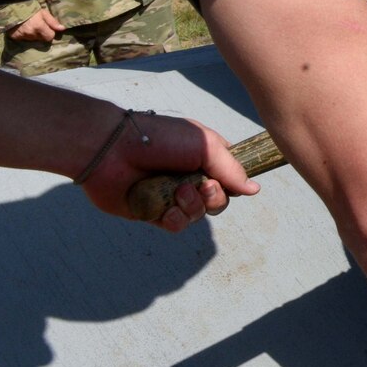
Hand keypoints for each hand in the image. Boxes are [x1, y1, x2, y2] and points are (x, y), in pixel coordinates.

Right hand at [9, 8, 64, 42]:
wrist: (11, 8)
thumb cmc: (30, 9)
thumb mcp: (43, 12)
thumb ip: (52, 22)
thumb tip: (62, 29)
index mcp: (39, 27)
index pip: (50, 37)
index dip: (50, 33)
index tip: (48, 29)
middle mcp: (31, 33)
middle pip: (42, 39)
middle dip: (42, 34)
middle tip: (39, 26)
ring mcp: (22, 36)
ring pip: (33, 39)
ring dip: (33, 35)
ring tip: (30, 26)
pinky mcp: (15, 37)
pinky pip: (23, 39)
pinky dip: (24, 35)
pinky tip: (23, 29)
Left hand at [78, 111, 259, 231]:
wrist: (112, 152)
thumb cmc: (158, 140)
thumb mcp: (204, 145)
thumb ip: (231, 169)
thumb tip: (254, 189)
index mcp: (205, 158)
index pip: (230, 178)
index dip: (231, 183)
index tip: (221, 179)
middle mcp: (190, 178)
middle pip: (218, 201)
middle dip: (212, 198)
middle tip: (200, 187)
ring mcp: (171, 196)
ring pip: (197, 215)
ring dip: (191, 207)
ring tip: (176, 193)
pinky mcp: (154, 213)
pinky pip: (175, 225)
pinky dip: (174, 219)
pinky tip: (166, 210)